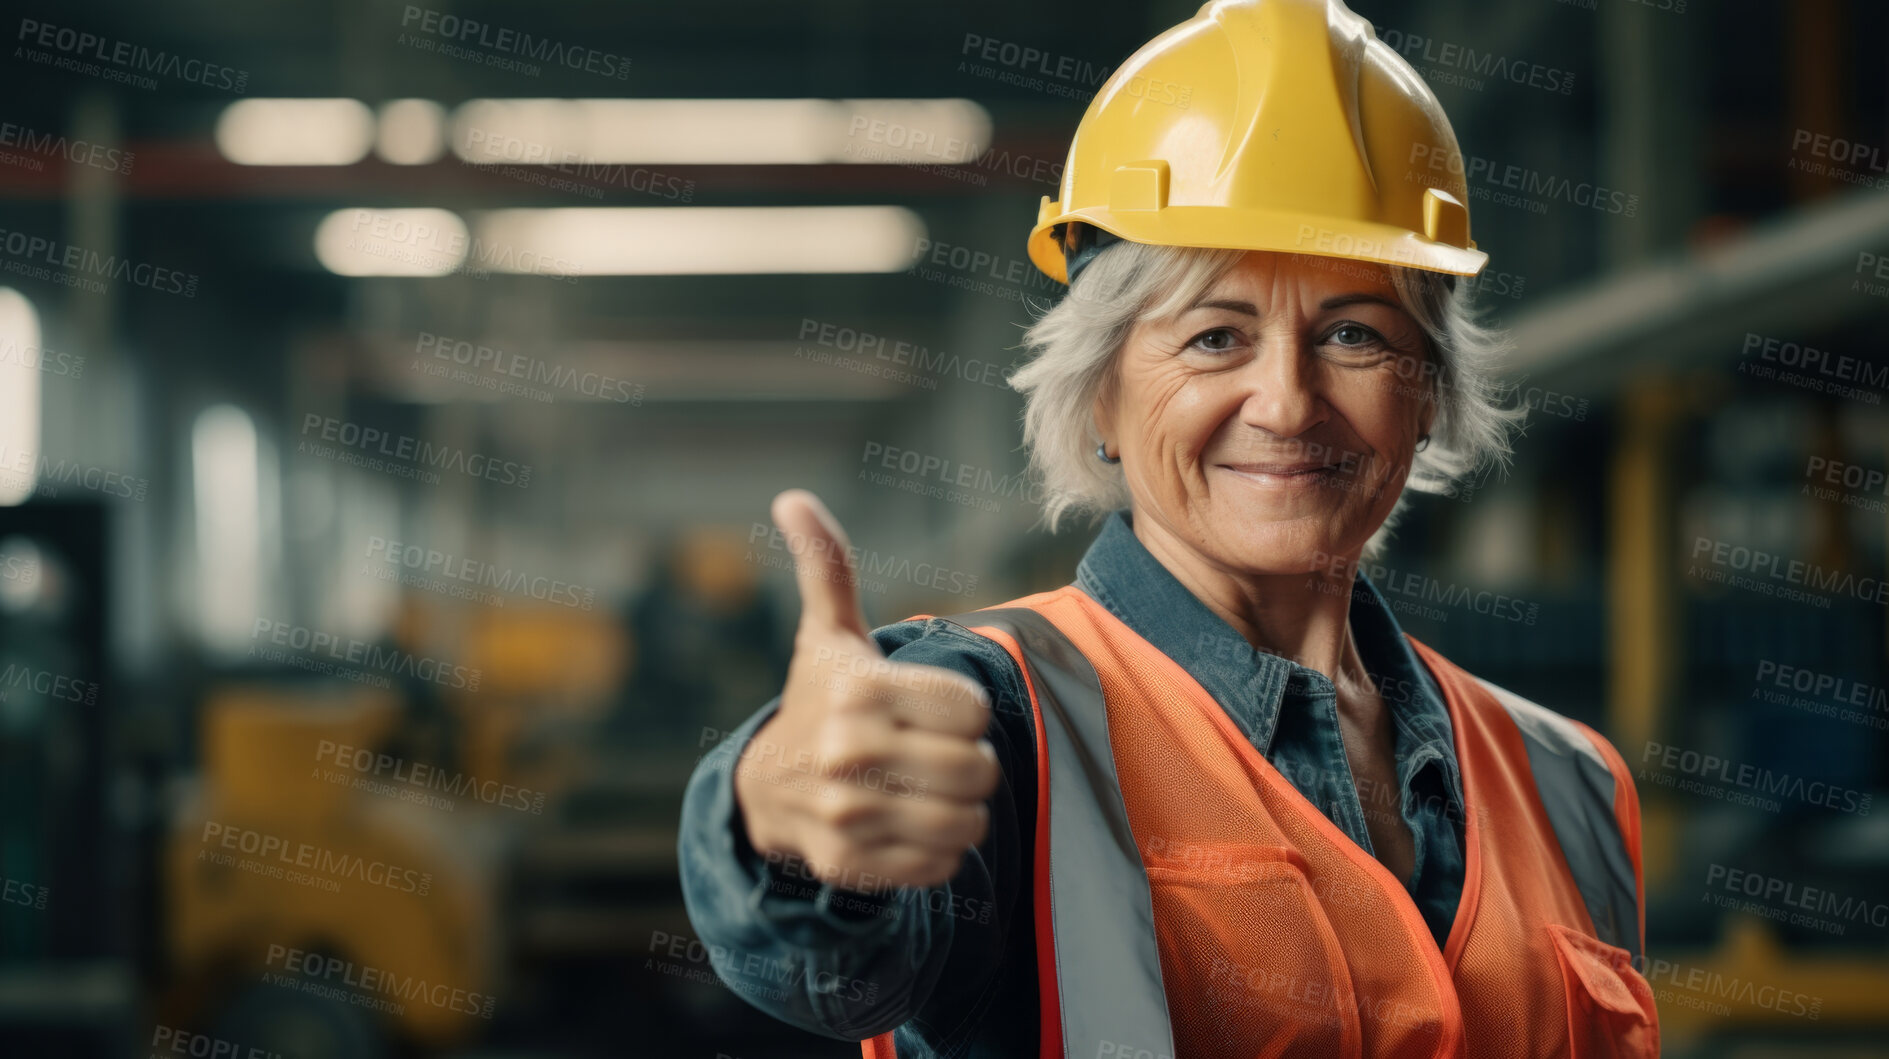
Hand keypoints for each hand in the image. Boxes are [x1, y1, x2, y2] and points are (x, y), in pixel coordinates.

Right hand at [733, 489, 1001, 891]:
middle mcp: (848, 755)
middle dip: (972, 762)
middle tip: (941, 754)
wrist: (762, 792)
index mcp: (857, 692)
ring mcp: (848, 815)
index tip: (933, 709)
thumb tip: (793, 498)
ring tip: (932, 790)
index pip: (972, 710)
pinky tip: (912, 824)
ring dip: (963, 807)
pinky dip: (941, 849)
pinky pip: (941, 864)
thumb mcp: (827, 635)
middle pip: (978, 769)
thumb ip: (827, 567)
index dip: (963, 710)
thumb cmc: (817, 701)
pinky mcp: (851, 864)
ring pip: (967, 821)